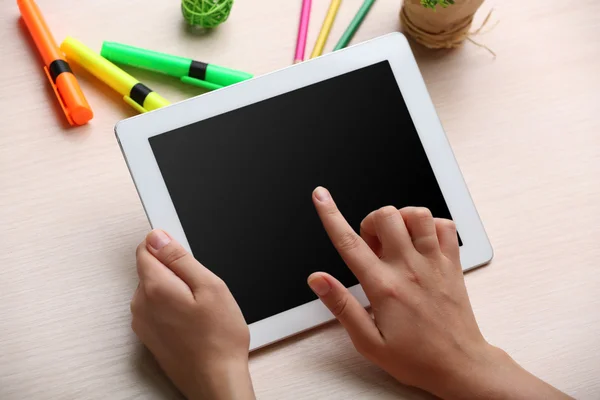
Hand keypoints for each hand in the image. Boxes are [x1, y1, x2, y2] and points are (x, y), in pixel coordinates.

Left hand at [131, 230, 254, 399]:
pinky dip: (172, 309)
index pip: (146, 248)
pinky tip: (193, 322)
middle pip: (150, 269)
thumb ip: (179, 258)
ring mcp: (142, 323)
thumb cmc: (219, 338)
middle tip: (201, 288)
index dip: (167, 247)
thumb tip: (158, 237)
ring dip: (173, 290)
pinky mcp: (148, 337)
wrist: (215, 380)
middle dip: (174, 271)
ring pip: (154, 289)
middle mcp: (141, 305)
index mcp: (155, 287)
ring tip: (199, 309)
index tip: (186, 258)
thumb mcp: (210, 286)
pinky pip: (156, 309)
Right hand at [308, 187, 571, 399]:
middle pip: (385, 216)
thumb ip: (341, 306)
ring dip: (401, 218)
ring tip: (397, 240)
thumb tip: (317, 279)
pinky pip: (445, 225)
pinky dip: (430, 226)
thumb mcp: (368, 341)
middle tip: (372, 246)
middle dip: (371, 222)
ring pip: (417, 214)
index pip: (350, 243)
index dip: (330, 215)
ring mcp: (434, 263)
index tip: (321, 196)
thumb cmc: (416, 358)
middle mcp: (410, 268)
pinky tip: (420, 242)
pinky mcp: (453, 264)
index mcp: (384, 287)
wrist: (459, 365)